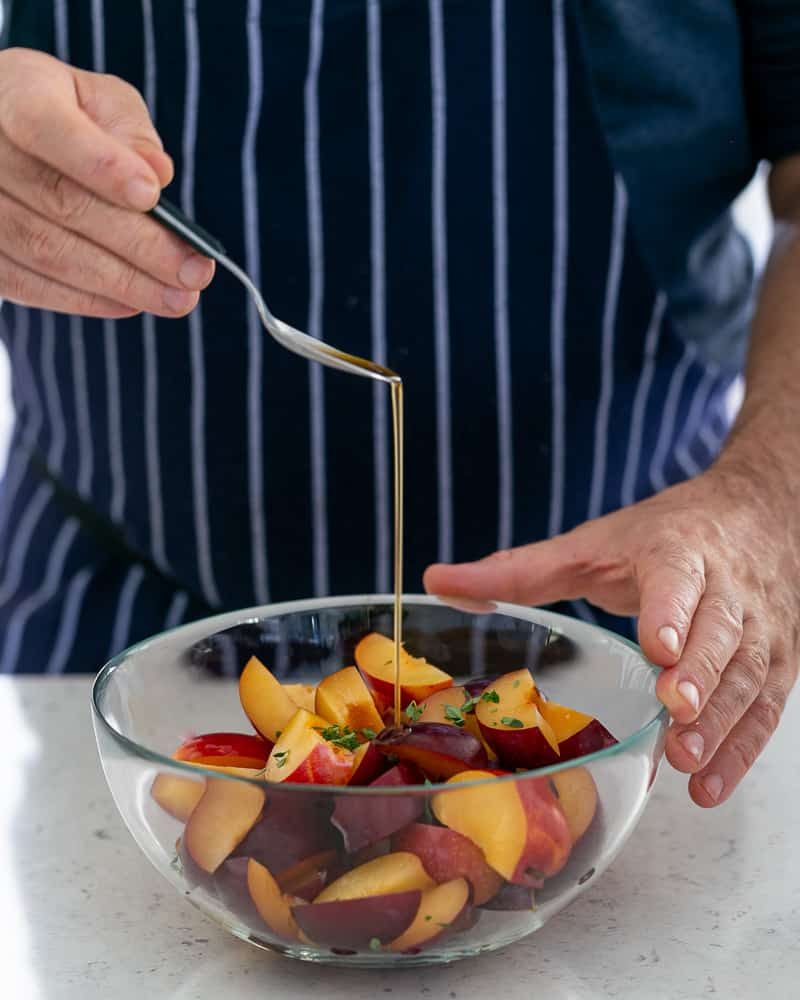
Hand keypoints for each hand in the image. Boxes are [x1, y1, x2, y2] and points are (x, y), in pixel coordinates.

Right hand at [0, 48, 213, 317]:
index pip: (46, 127)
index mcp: (14, 93)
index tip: (151, 195)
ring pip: (47, 252)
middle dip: (139, 245)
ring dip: (123, 283)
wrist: (2, 140)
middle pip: (61, 202)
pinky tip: (134, 301)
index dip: (100, 164)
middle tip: (196, 273)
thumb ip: (129, 129)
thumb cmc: (64, 116)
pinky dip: (88, 299)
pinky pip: (31, 285)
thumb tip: (157, 172)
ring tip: (179, 298)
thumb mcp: (98, 101)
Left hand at [424, 464, 798, 806]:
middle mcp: (726, 591)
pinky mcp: (777, 661)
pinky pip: (765, 709)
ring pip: (747, 677)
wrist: (755, 515)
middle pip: (720, 635)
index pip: (678, 582)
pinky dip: (742, 749)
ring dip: (721, 723)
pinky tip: (708, 785)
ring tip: (686, 761)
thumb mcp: (591, 544)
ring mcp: (759, 629)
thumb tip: (437, 581)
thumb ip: (519, 569)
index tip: (660, 645)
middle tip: (676, 712)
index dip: (671, 614)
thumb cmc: (664, 534)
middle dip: (700, 675)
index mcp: (677, 555)